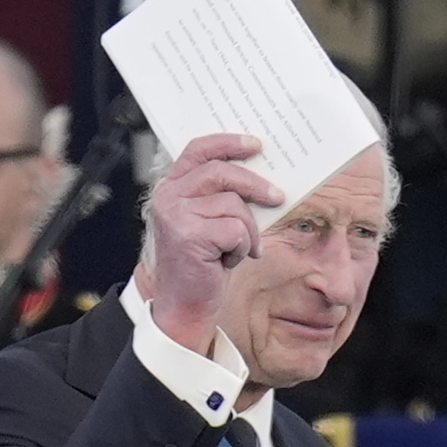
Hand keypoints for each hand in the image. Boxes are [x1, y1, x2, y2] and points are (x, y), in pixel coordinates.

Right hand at [144, 132, 278, 351]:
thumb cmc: (203, 262)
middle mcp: (168, 196)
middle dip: (256, 185)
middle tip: (278, 197)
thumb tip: (264, 177)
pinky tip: (229, 260)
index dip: (228, 143)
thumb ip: (224, 195)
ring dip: (248, 231)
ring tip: (240, 249)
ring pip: (234, 205)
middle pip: (222, 173)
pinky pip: (236, 230)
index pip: (198, 150)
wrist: (186, 303)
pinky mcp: (189, 236)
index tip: (256, 145)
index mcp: (171, 187)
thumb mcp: (211, 221)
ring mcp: (175, 215)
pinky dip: (243, 247)